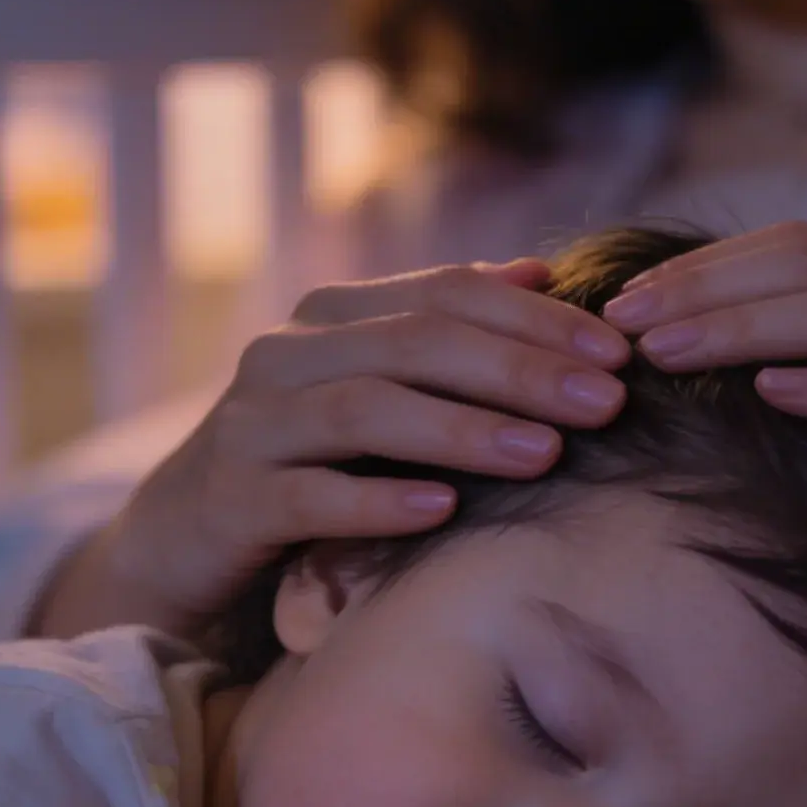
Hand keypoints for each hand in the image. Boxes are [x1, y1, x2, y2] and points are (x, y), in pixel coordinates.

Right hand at [42, 260, 627, 634]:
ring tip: (545, 454)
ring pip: (365, 409)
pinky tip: (443, 510)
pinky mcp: (233, 498)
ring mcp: (253, 424)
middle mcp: (286, 354)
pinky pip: (311, 496)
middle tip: (607, 402)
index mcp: (332, 316)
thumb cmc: (308, 459)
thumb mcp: (374, 384)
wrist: (186, 537)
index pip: (446, 294)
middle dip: (520, 370)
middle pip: (416, 343)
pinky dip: (379, 499)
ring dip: (462, 430)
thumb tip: (542, 270)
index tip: (620, 352)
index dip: (536, 318)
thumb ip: (446, 327)